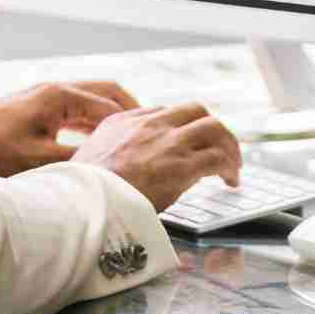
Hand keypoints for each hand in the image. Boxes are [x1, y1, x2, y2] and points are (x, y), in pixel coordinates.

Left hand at [0, 80, 139, 177]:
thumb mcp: (39, 161)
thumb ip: (77, 161)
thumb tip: (108, 168)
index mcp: (58, 96)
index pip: (109, 103)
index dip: (134, 120)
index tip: (154, 135)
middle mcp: (54, 90)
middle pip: (104, 92)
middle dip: (128, 110)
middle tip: (150, 131)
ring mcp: (43, 97)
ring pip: (89, 101)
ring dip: (109, 117)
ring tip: (130, 139)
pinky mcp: (35, 109)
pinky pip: (73, 110)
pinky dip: (90, 122)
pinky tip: (98, 143)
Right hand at [70, 102, 241, 211]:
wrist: (83, 203)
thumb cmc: (82, 191)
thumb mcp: (86, 159)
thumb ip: (107, 153)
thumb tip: (117, 167)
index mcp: (123, 120)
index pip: (165, 112)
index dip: (183, 126)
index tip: (188, 140)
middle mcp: (149, 124)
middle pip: (195, 110)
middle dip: (212, 127)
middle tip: (219, 146)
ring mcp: (168, 142)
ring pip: (214, 127)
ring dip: (228, 145)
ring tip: (232, 164)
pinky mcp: (182, 165)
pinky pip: (218, 157)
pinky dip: (229, 167)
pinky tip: (230, 180)